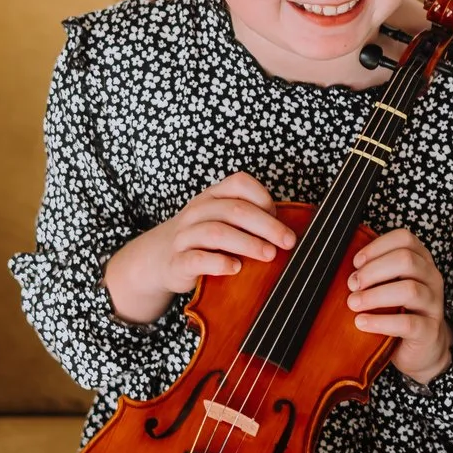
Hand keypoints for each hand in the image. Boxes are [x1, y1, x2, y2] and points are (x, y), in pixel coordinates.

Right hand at [103, 171, 294, 325]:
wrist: (160, 260)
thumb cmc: (205, 240)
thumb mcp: (226, 222)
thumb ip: (253, 221)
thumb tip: (292, 231)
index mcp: (213, 196)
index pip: (239, 183)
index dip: (263, 198)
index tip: (282, 217)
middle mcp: (198, 211)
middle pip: (234, 210)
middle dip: (266, 225)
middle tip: (288, 241)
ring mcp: (185, 235)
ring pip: (216, 232)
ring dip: (247, 243)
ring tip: (269, 255)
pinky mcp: (177, 261)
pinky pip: (197, 259)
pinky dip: (218, 263)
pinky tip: (236, 268)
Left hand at [347, 227, 452, 382]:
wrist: (421, 349)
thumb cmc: (398, 312)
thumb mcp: (387, 286)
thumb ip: (372, 273)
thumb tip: (338, 265)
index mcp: (421, 261)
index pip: (405, 240)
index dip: (377, 247)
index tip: (356, 262)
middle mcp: (431, 279)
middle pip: (406, 260)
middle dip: (373, 271)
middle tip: (352, 285)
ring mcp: (433, 304)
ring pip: (409, 290)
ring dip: (375, 295)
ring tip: (353, 303)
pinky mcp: (429, 331)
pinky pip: (407, 323)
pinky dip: (381, 322)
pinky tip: (361, 323)